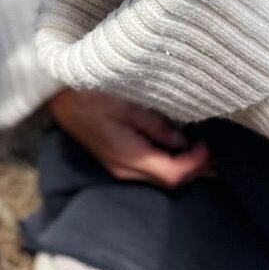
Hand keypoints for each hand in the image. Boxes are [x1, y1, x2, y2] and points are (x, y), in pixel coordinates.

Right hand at [48, 88, 212, 187]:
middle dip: (194, 168)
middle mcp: (124, 168)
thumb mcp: (127, 101)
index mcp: (129, 157)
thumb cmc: (90, 89)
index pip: (173, 174)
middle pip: (168, 180)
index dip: (196, 163)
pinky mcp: (114, 155)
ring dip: (181, 164)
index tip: (209, 144)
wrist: (54, 90)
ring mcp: (117, 164)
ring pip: (158, 175)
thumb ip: (156, 124)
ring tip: (200, 146)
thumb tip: (182, 142)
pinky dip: (167, 159)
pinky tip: (176, 144)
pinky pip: (147, 166)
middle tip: (214, 149)